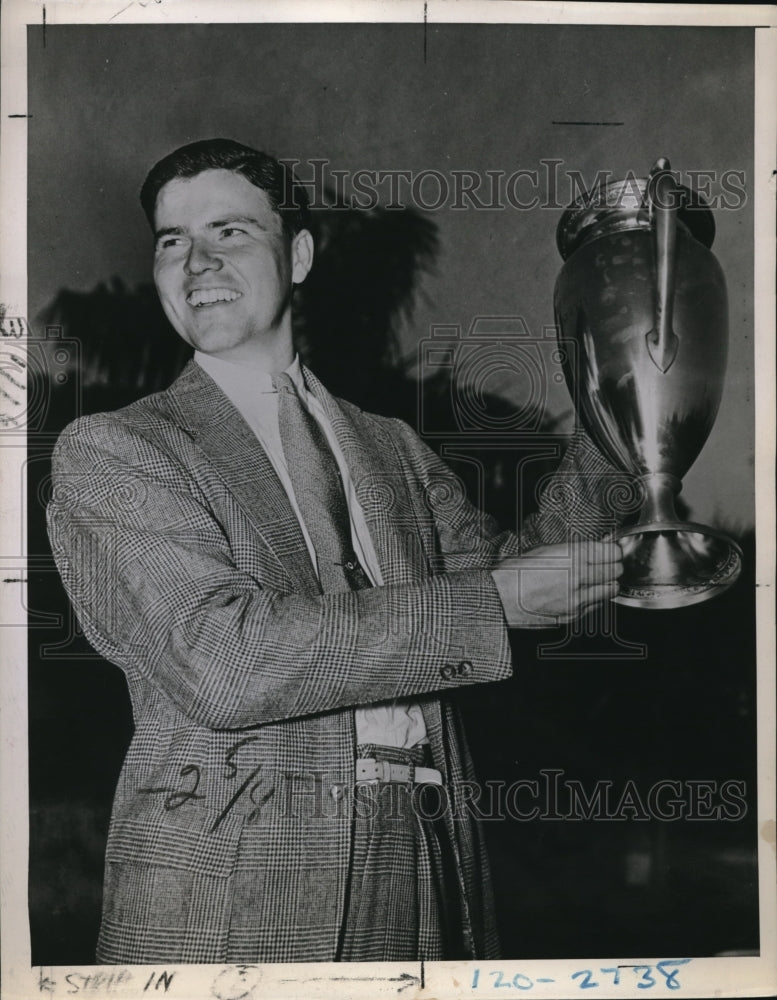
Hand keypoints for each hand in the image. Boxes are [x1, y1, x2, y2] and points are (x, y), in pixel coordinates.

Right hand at [490, 540, 622, 627]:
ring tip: (595, 579)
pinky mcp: (573, 615)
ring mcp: (577, 599)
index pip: (612, 553)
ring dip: (607, 583)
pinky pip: (596, 605)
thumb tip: (598, 547)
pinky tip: (581, 593)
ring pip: (611, 590)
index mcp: (572, 556)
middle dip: (613, 566)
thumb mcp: (545, 550)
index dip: (612, 550)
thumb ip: (575, 549)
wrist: (500, 598)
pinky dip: (594, 598)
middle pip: (616, 571)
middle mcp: (578, 578)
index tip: (610, 550)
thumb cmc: (516, 572)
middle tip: (605, 564)